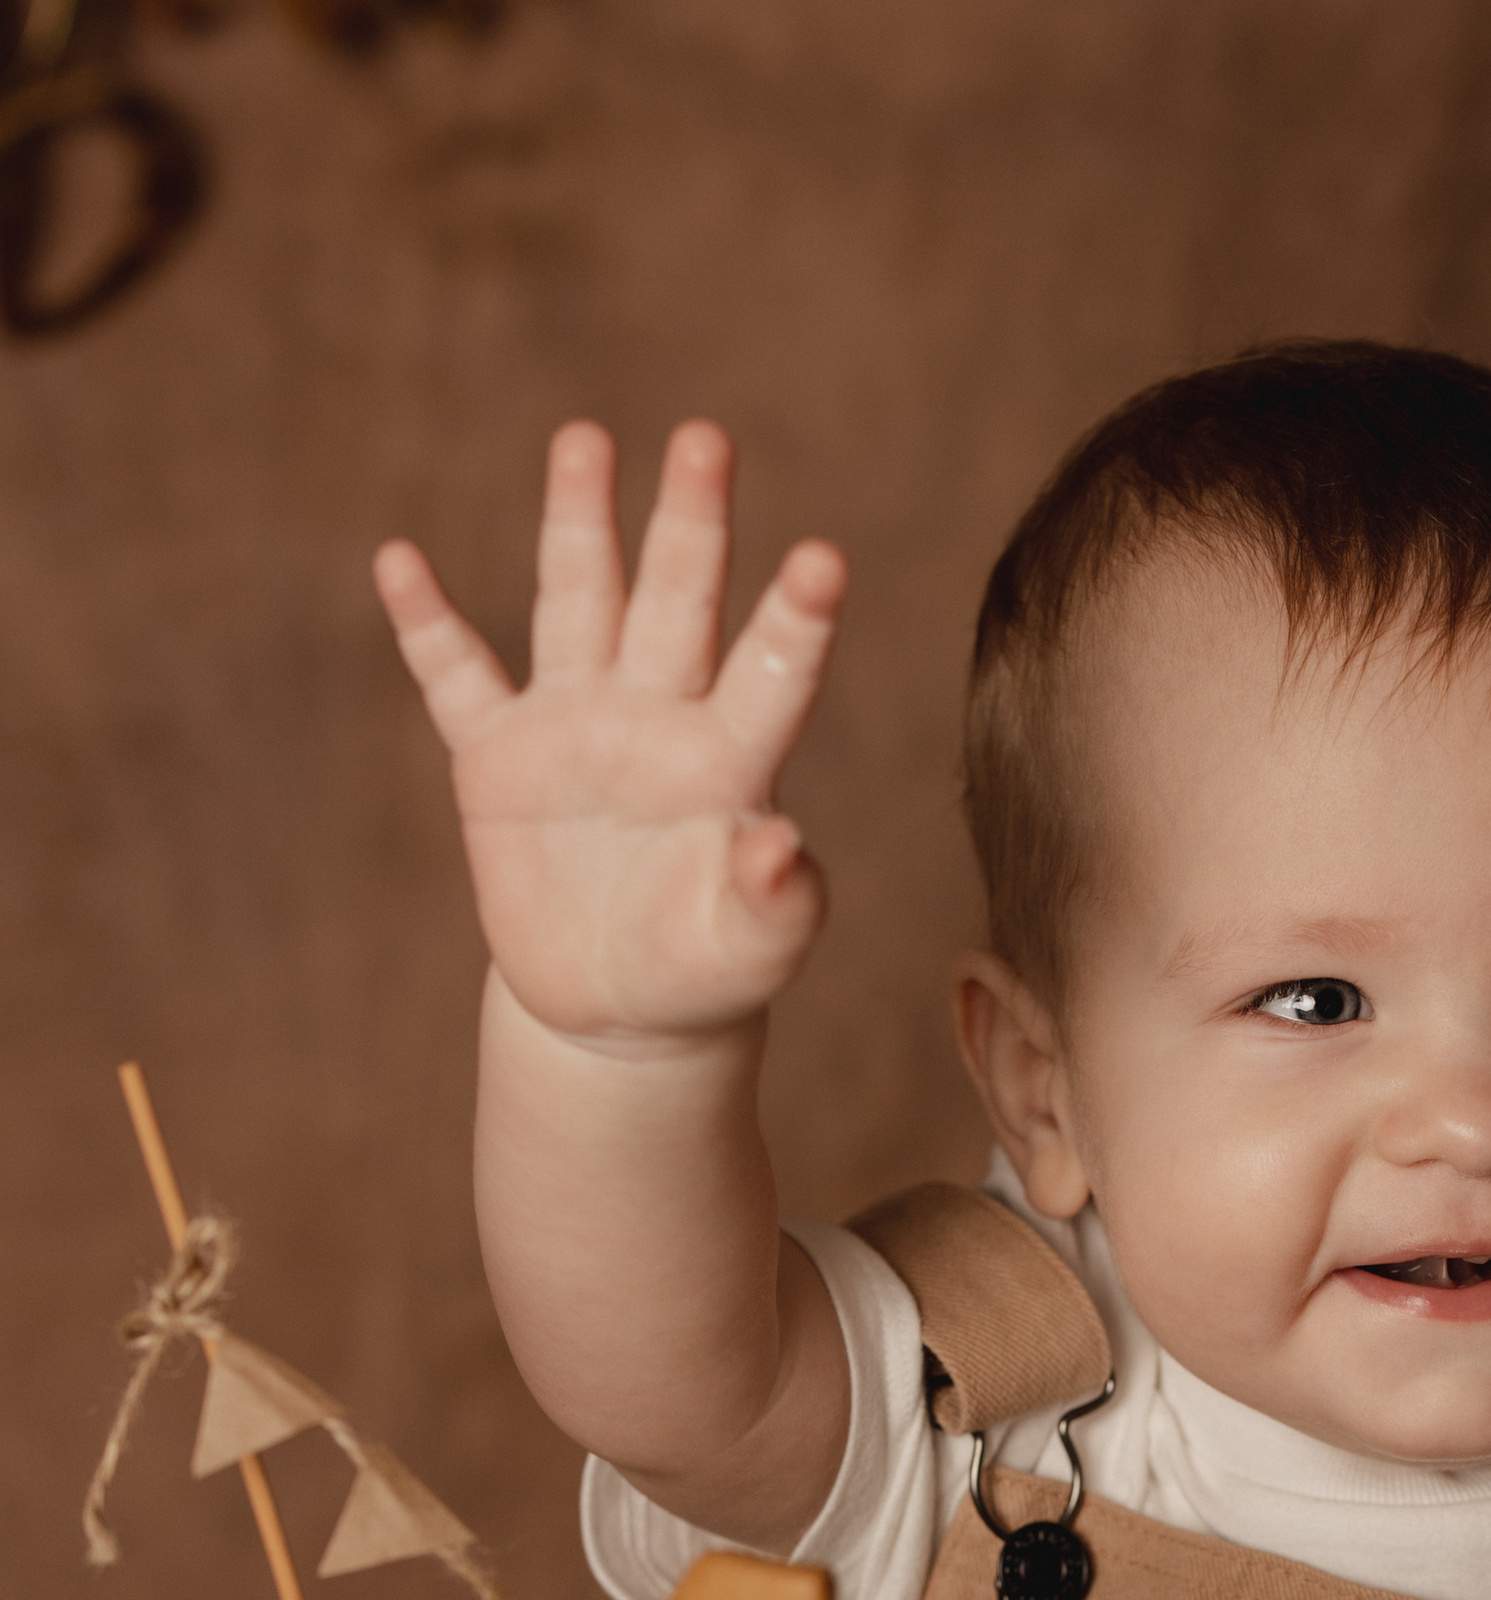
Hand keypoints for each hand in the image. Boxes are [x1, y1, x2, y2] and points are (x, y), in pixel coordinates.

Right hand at [376, 420, 846, 1048]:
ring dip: (579, 523)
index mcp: (730, 761)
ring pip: (577, 602)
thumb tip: (783, 845)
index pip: (770, 676)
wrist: (621, 1006)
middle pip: (677, 602)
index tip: (825, 560)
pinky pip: (457, 679)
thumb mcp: (752, 951)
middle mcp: (657, 718)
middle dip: (690, 523)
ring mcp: (575, 726)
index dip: (796, 621)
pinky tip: (399, 560)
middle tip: (707, 437)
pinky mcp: (497, 759)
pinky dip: (426, 626)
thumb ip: (775, 902)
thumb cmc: (707, 969)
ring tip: (586, 439)